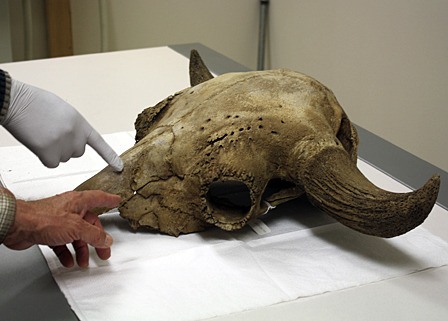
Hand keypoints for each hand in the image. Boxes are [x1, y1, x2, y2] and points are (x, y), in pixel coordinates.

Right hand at [2, 79, 122, 170]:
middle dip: (66, 146)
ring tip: (43, 133)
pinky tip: (38, 143)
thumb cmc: (37, 103)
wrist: (18, 102)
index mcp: (81, 124)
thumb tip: (71, 138)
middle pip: (77, 152)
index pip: (99, 143)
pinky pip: (52, 164)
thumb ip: (72, 126)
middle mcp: (76, 136)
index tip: (120, 167)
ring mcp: (64, 146)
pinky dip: (44, 157)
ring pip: (63, 158)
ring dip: (54, 150)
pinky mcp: (50, 154)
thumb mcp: (64, 111)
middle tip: (51, 132)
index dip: (110, 156)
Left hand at [3, 190, 121, 267]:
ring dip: (81, 249)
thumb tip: (106, 239)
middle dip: (96, 239)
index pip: (98, 198)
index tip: (116, 200)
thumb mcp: (76, 227)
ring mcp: (59, 221)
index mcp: (78, 202)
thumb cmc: (42, 218)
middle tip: (103, 250)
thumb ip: (94, 235)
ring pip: (76, 236)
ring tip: (83, 260)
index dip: (109, 199)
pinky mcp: (49, 231)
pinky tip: (68, 260)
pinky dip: (67, 252)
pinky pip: (63, 243)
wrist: (17, 226)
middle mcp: (69, 210)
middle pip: (89, 224)